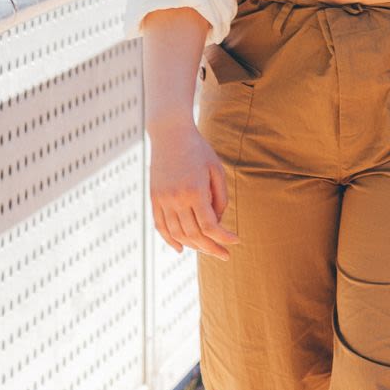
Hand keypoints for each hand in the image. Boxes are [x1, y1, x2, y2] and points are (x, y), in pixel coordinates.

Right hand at [149, 123, 240, 258]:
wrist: (170, 134)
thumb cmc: (199, 150)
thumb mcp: (217, 171)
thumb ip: (220, 198)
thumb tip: (218, 222)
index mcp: (195, 191)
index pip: (209, 226)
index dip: (223, 238)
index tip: (235, 242)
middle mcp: (176, 199)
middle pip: (194, 234)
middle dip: (211, 248)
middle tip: (224, 255)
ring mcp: (162, 200)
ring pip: (176, 234)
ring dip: (193, 246)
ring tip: (207, 249)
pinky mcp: (154, 198)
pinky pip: (160, 226)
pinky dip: (169, 240)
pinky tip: (180, 249)